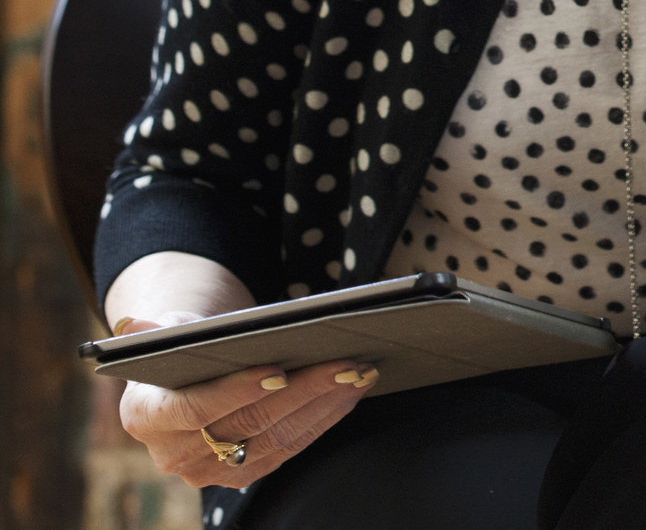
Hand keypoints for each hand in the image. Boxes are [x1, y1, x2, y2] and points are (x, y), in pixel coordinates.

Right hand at [114, 311, 376, 489]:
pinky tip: (350, 393)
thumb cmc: (182, 346)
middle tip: (345, 361)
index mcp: (145, 417)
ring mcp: (209, 470)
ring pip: (276, 440)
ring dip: (324, 405)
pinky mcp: (242, 474)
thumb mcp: (165, 332)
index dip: (236, 392)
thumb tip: (131, 325)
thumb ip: (149, 333)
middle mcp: (174, 454)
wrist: (187, 376)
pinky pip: (289, 449)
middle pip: (247, 424)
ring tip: (360, 372)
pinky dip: (323, 419)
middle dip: (303, 390)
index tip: (278, 370)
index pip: (193, 410)